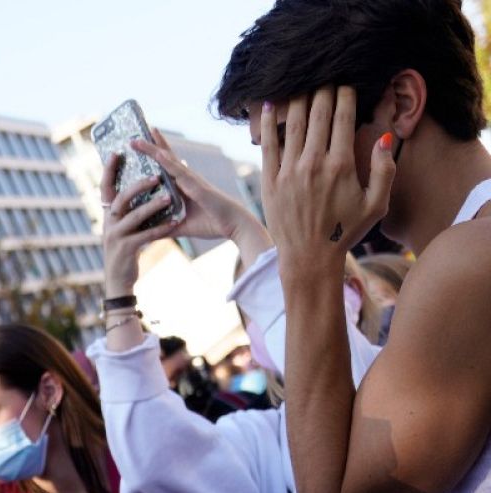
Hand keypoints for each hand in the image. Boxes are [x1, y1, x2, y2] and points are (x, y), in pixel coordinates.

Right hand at [100, 161, 174, 296]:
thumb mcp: (122, 228)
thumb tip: (141, 187)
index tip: (117, 152)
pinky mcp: (126, 249)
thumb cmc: (124, 251)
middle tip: (155, 176)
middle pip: (120, 198)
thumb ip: (128, 210)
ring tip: (168, 197)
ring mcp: (115, 236)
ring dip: (152, 205)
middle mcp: (108, 223)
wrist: (118, 281)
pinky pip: (146, 235)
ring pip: (134, 216)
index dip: (109, 170)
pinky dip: (161, 228)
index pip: (105, 188)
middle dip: (137, 185)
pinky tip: (175, 221)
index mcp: (108, 215)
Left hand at [134, 129, 266, 248]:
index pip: (165, 167)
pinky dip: (167, 162)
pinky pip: (179, 172)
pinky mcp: (196, 186)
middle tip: (133, 135)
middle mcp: (186, 179)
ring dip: (153, 149)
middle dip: (150, 146)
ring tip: (137, 139)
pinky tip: (157, 153)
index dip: (154, 155)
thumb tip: (153, 233)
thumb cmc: (214, 224)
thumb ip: (168, 227)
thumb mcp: (184, 226)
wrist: (235, 227)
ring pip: (168, 160)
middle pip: (165, 158)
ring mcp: (191, 180)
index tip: (140, 144)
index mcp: (183, 186)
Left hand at [261, 86, 394, 271]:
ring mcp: (288, 172)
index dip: (344, 96)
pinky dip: (266, 123)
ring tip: (300, 83)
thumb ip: (385, 169)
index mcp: (341, 166)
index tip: (345, 83)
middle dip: (321, 91)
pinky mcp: (269, 181)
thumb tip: (384, 137)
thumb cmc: (345, 231)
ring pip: (292, 125)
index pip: (342, 118)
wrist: (308, 258)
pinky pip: (267, 145)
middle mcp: (313, 164)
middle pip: (317, 115)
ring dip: (296, 99)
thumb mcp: (377, 204)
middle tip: (323, 75)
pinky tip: (266, 104)